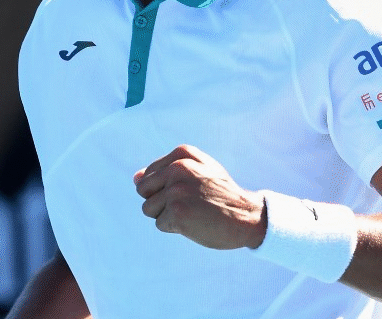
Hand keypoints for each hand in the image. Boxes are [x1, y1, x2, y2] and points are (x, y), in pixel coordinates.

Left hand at [134, 144, 266, 249]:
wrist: (247, 217)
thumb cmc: (221, 194)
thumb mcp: (200, 169)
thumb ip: (167, 168)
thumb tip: (135, 178)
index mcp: (182, 154)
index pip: (148, 174)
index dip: (164, 188)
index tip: (189, 190)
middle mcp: (177, 168)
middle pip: (143, 190)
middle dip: (159, 201)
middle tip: (186, 203)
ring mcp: (176, 191)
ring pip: (148, 208)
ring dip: (166, 215)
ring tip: (190, 212)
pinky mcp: (176, 213)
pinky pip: (160, 224)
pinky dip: (174, 228)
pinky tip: (193, 223)